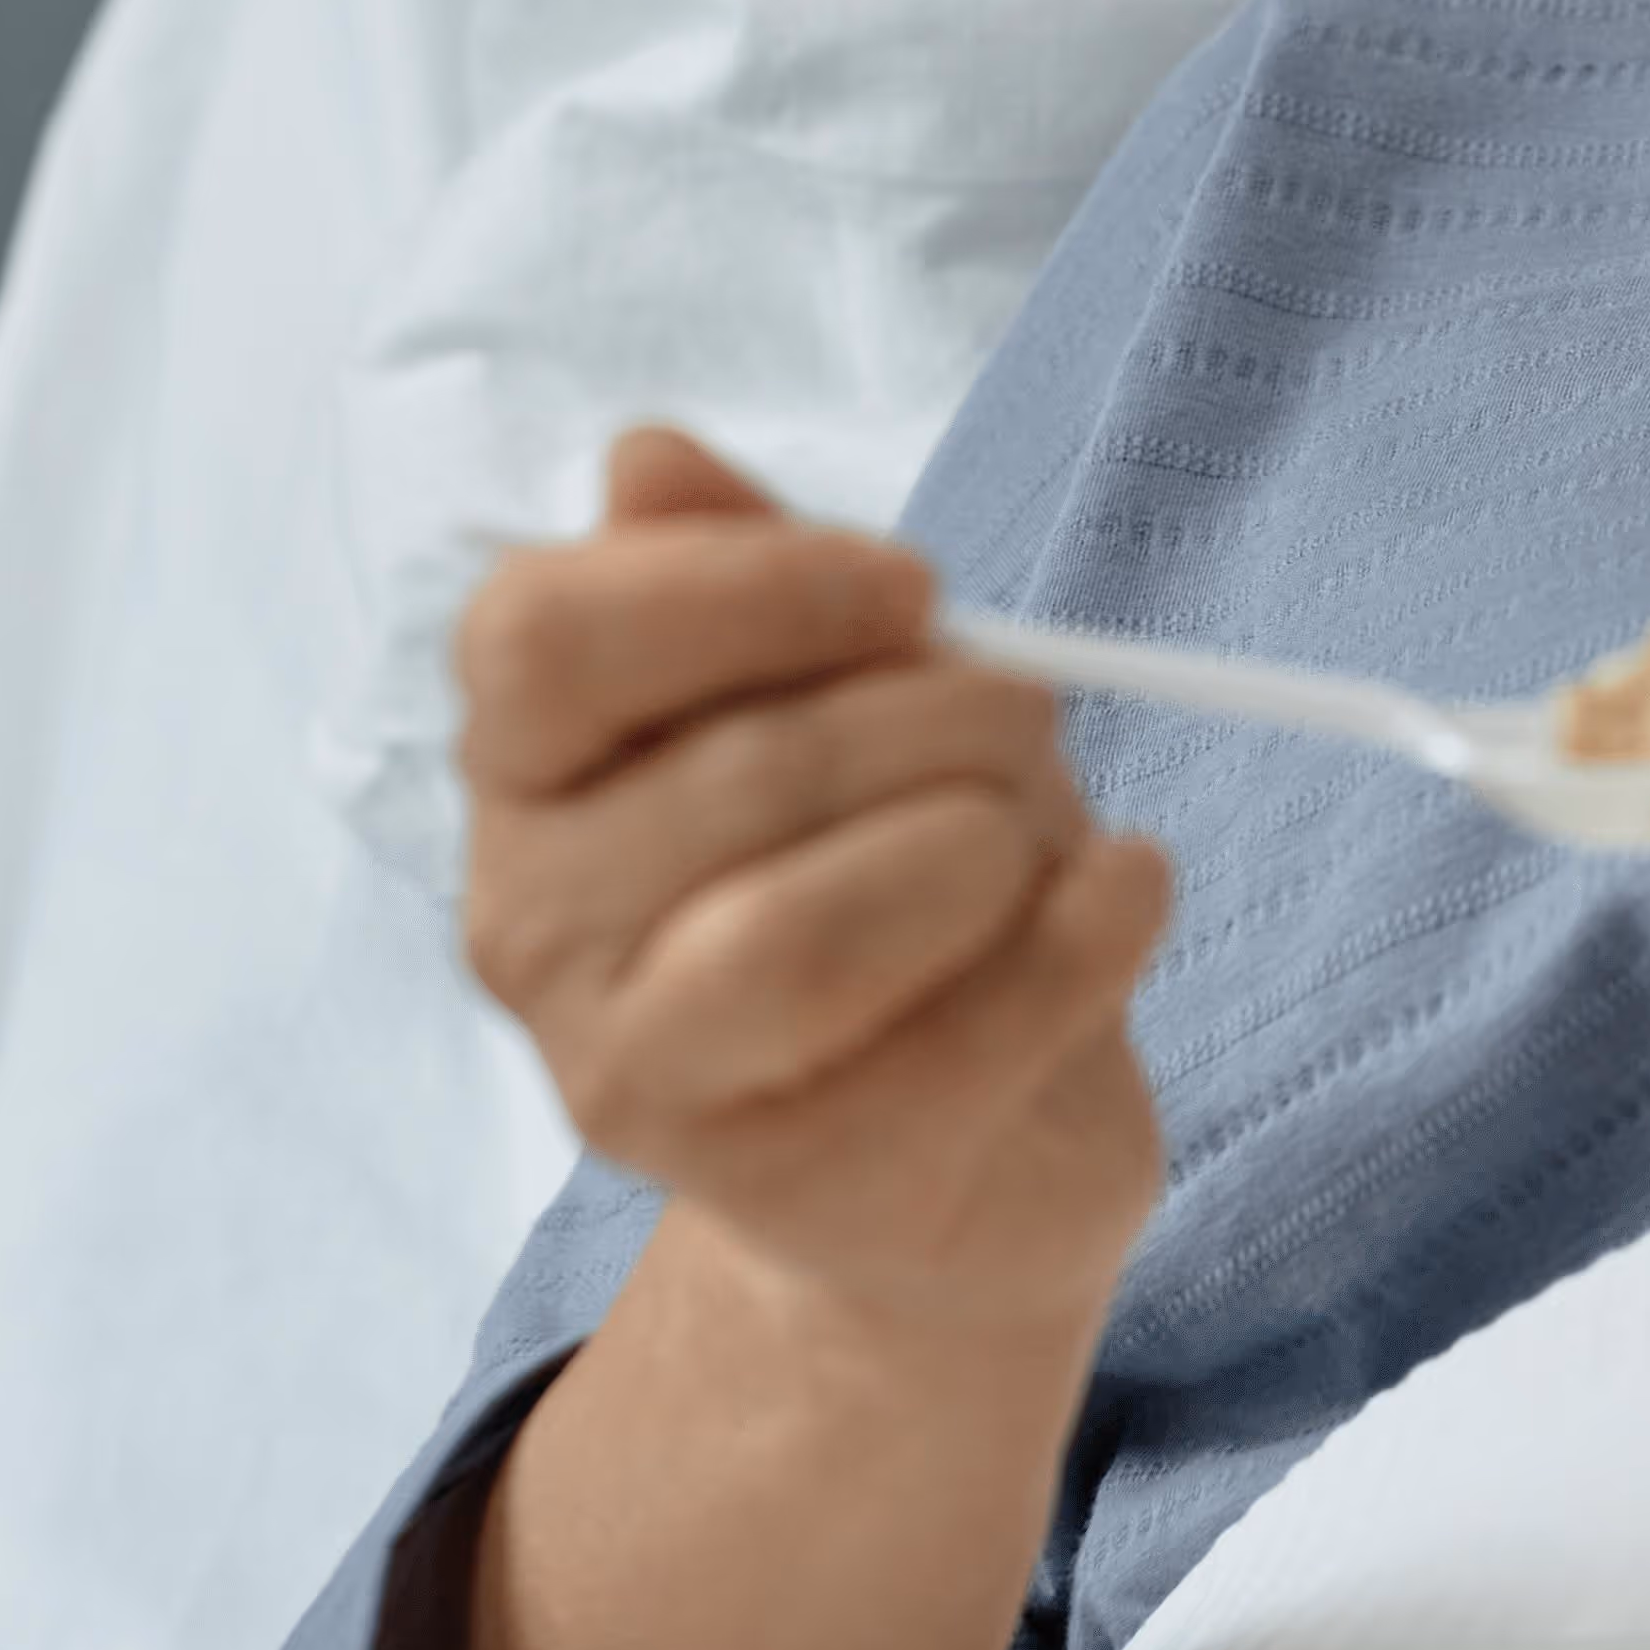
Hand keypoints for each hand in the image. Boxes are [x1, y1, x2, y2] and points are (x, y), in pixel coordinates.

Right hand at [447, 428, 1172, 1361]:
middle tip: (1027, 716)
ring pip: (809, 932)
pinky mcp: (802, 1193)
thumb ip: (741, 576)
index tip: (912, 588)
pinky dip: (1092, 933)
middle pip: (738, 769)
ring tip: (1046, 826)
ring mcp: (647, 1086)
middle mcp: (534, 936)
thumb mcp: (838, 698)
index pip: (540, 636)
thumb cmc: (890, 873)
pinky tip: (1127, 890)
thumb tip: (646, 456)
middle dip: (941, 716)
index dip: (750, 584)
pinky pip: (968, 1036)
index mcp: (523, 778)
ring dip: (986, 838)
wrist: (969, 1150)